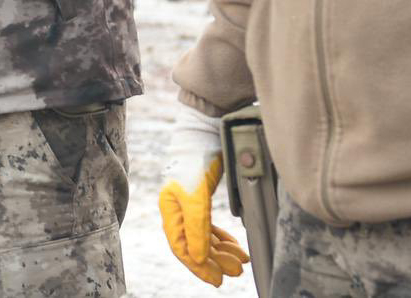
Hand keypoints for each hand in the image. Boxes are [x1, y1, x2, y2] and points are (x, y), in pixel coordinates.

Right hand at [158, 103, 249, 285]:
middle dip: (215, 261)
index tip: (217, 279)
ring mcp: (191, 204)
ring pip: (205, 236)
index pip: (182, 247)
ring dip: (221, 251)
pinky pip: (210, 225)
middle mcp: (178, 209)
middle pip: (195, 244)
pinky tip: (234, 245)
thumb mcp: (197, 198)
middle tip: (234, 273)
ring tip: (239, 261)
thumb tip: (197, 258)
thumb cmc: (195, 161)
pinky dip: (223, 237)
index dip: (199, 266)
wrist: (205, 130)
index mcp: (170, 210)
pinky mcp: (203, 197)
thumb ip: (196, 229)